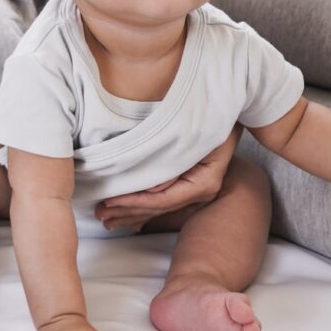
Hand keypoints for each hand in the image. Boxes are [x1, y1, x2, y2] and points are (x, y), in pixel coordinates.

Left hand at [93, 128, 240, 231]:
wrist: (229, 110)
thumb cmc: (211, 117)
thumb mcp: (193, 135)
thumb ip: (173, 163)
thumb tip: (150, 187)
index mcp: (204, 183)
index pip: (162, 200)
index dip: (134, 203)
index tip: (110, 202)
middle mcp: (201, 191)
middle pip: (158, 207)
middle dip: (127, 212)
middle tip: (101, 216)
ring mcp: (197, 191)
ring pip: (159, 207)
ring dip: (132, 214)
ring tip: (108, 221)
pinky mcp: (189, 185)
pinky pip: (163, 201)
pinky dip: (143, 208)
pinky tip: (129, 220)